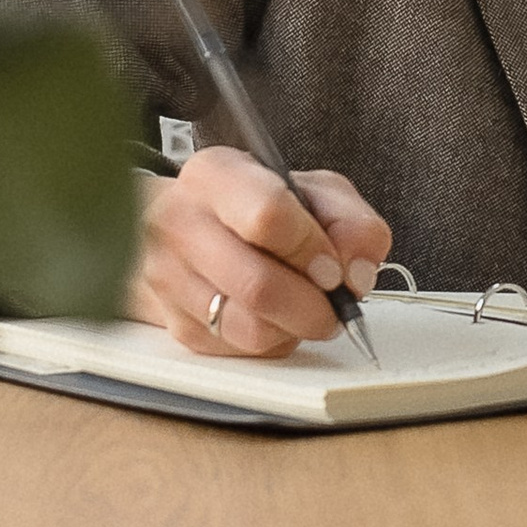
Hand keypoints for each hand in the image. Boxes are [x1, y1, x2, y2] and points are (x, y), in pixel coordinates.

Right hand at [133, 148, 392, 356]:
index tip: (332, 267)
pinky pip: (242, 351)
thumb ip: (350, 221)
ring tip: (306, 308)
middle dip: (314, 305)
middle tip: (332, 303)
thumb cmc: (257, 206)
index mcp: (215, 175)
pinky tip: (275, 317)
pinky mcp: (177, 324)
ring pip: (251, 329)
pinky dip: (274, 341)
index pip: (268, 216)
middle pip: (258, 286)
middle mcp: (181, 223)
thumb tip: (357, 270)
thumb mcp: (315, 191)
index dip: (313, 250)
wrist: (192, 229)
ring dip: (296, 328)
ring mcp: (169, 278)